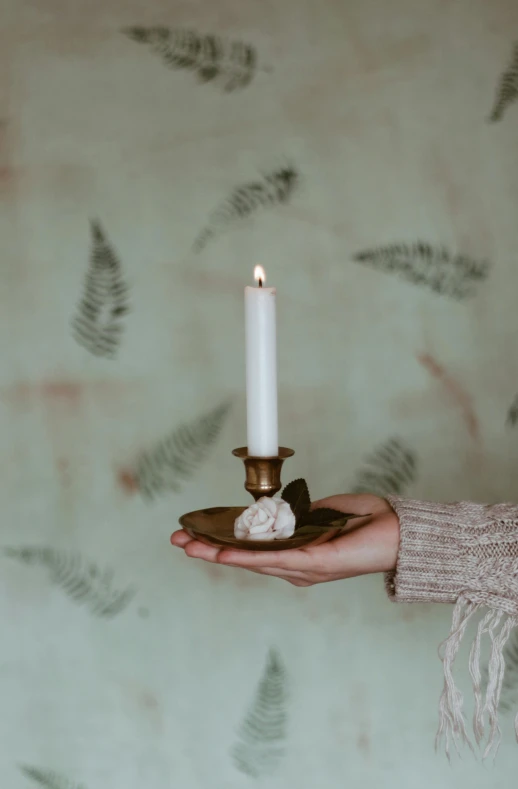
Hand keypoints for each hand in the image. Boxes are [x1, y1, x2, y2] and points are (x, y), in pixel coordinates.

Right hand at [170, 494, 399, 586]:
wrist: (404, 533)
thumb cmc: (371, 523)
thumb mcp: (326, 512)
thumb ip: (300, 513)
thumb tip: (278, 509)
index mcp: (298, 555)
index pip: (253, 549)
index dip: (223, 542)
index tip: (195, 533)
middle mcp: (298, 567)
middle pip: (245, 558)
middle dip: (209, 549)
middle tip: (178, 541)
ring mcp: (305, 567)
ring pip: (254, 561)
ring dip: (220, 553)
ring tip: (190, 545)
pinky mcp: (317, 562)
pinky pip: (277, 559)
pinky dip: (249, 555)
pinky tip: (226, 552)